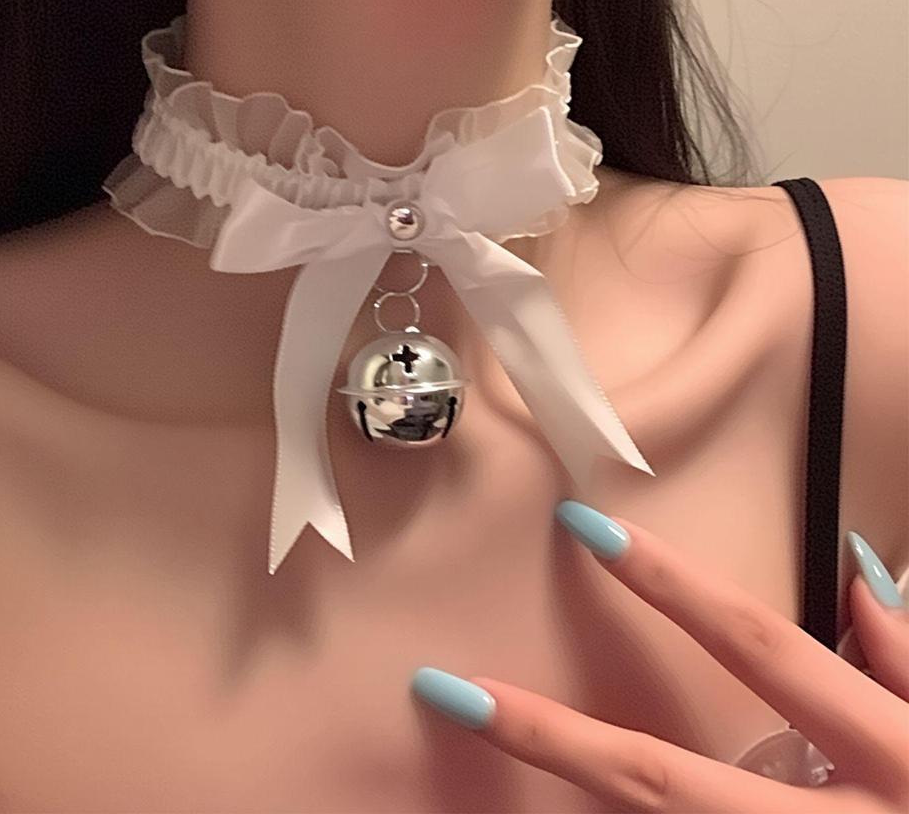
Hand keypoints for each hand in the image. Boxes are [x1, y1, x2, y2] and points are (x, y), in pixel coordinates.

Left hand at [409, 502, 908, 812]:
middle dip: (552, 738)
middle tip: (448, 690)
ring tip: (483, 739)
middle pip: (666, 785)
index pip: (764, 650)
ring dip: (573, 805)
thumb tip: (857, 577)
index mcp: (898, 766)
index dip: (674, 586)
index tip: (586, 527)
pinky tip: (575, 810)